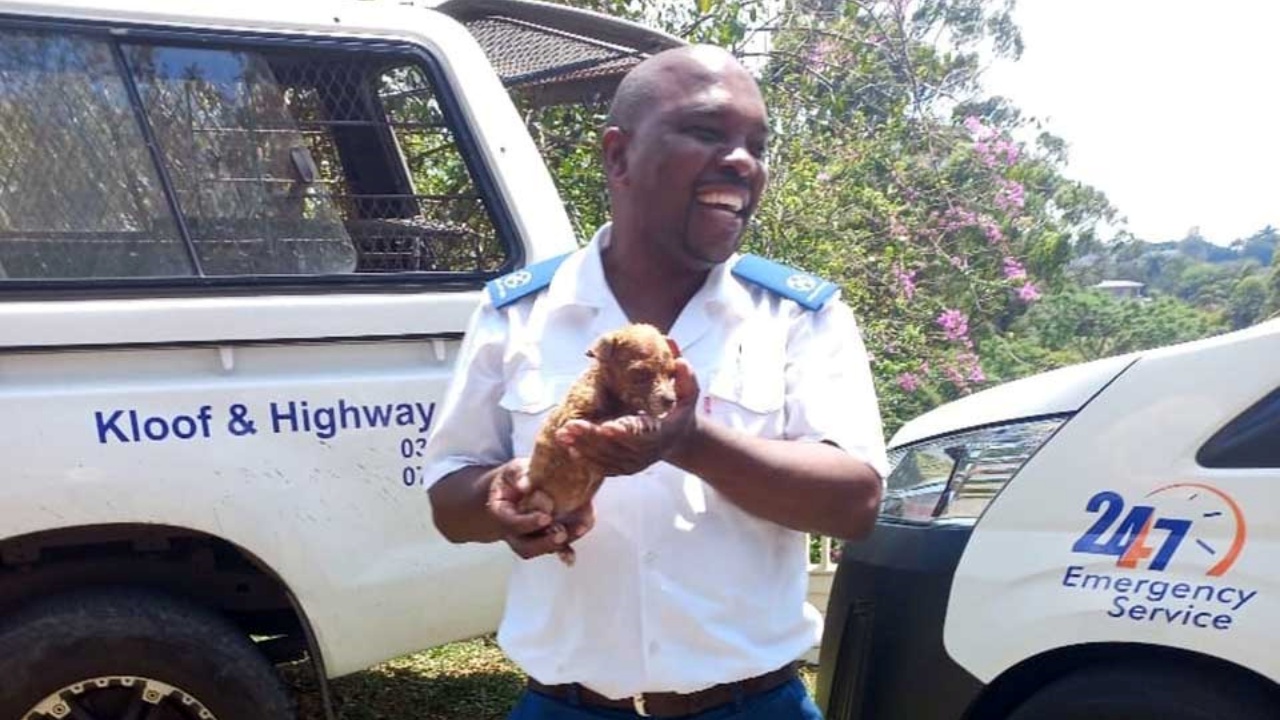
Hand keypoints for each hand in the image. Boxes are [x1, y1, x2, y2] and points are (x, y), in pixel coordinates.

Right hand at [485, 459, 595, 559]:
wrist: (512, 491)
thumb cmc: (513, 480)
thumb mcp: (513, 471)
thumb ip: (518, 474)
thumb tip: (525, 484)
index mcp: (501, 513)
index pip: (511, 522)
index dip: (528, 523)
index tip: (546, 517)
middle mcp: (512, 532)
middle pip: (524, 546)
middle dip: (545, 542)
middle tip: (562, 534)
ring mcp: (528, 538)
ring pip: (540, 550)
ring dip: (560, 545)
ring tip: (579, 530)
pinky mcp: (544, 539)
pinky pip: (552, 550)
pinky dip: (565, 551)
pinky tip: (573, 555)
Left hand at [554, 358, 700, 475]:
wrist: (678, 439)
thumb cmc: (679, 409)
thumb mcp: (689, 393)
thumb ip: (686, 378)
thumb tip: (679, 361)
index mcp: (663, 432)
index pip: (642, 434)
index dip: (625, 431)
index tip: (606, 426)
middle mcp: (648, 452)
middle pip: (617, 448)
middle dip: (592, 437)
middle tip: (570, 426)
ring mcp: (636, 463)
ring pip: (607, 459)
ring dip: (583, 447)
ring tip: (562, 434)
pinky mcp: (626, 468)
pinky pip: (605, 468)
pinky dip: (587, 460)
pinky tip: (570, 447)